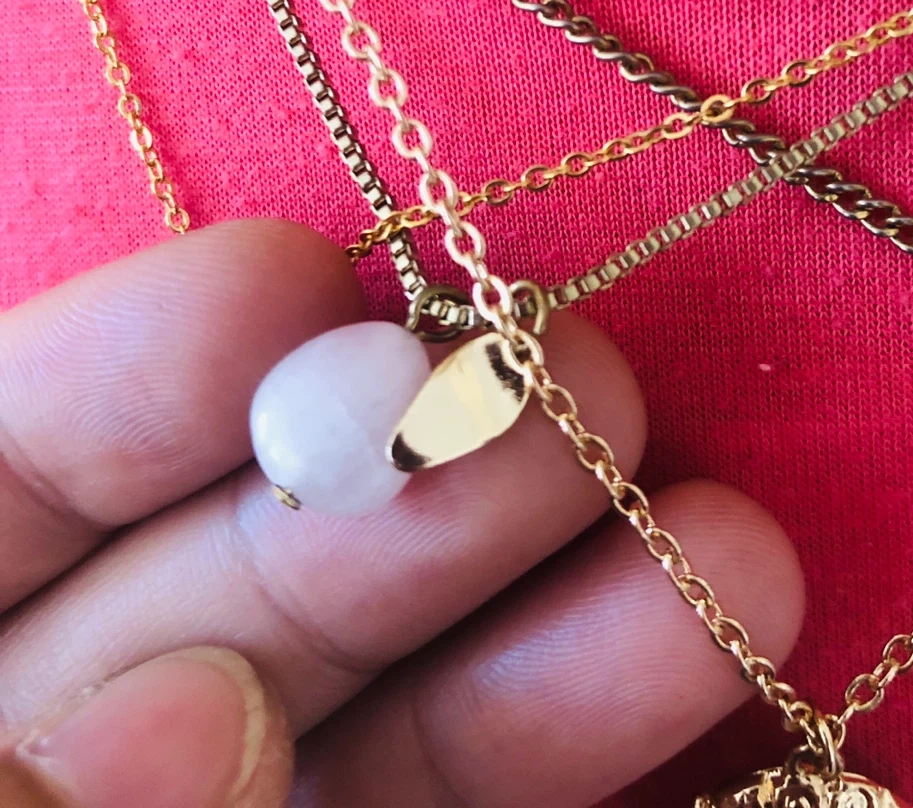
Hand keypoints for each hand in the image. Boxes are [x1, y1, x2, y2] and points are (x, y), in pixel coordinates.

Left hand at [0, 220, 802, 806]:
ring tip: (709, 525)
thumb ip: (16, 803)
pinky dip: (582, 744)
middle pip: (234, 574)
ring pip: (382, 699)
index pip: (10, 470)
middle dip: (403, 470)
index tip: (286, 291)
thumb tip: (198, 716)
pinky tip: (699, 655)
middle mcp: (84, 730)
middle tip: (560, 382)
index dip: (126, 376)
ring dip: (548, 599)